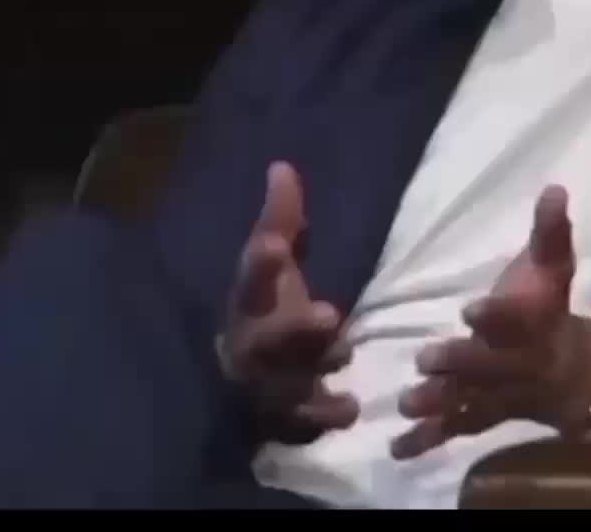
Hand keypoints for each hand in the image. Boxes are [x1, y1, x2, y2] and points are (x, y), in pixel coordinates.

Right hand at [217, 161, 358, 440]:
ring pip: (284, 383)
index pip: (251, 277)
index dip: (261, 262)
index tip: (276, 244)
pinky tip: (348, 408)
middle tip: (330, 314)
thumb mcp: (276, 265)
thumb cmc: (268, 312)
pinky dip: (322, 417)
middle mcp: (252, 344)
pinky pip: (300, 425)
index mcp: (252, 301)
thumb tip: (282, 166)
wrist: (242, 382)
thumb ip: (283, 221)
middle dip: (295, 327)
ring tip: (343, 354)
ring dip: (313, 370)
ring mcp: (265, 387)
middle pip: (267, 338)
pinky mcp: (281, 421)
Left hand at [392, 185, 590, 458]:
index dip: (497, 317)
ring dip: (440, 403)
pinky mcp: (481, 416)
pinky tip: (395, 448)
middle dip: (460, 363)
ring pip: (472, 402)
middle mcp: (518, 364)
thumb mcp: (554, 268)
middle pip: (491, 366)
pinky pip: (456, 431)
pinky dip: (427, 441)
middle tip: (425, 359)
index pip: (518, 319)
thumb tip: (554, 187)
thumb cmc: (552, 309)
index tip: (471, 309)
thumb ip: (549, 231)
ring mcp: (499, 395)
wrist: (578, 373)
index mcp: (535, 323)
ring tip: (407, 402)